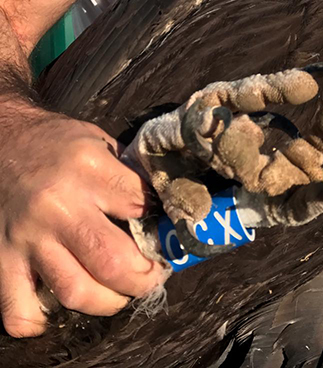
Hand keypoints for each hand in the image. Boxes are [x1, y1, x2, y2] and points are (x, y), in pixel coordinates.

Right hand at [0, 106, 163, 336]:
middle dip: (143, 277)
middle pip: (112, 260)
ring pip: (76, 290)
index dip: (160, 224)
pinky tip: (58, 309)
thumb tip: (163, 208)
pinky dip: (39, 321)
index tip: (166, 232)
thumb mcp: (99, 141)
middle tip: (153, 275)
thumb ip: (127, 174)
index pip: (139, 206)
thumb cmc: (56, 142)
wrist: (1, 140)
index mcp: (88, 167)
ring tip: (119, 293)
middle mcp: (58, 204)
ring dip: (107, 302)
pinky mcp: (3, 259)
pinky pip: (19, 310)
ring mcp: (29, 236)